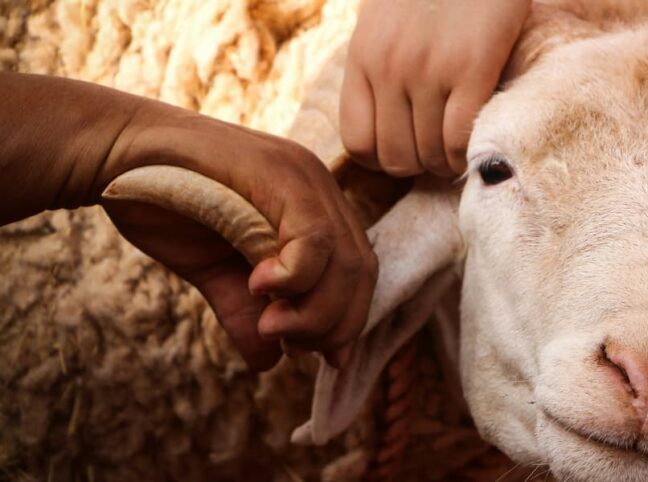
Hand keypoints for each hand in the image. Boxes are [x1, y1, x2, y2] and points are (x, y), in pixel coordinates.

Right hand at [103, 104, 376, 369]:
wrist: (115, 153)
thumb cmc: (164, 206)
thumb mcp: (214, 272)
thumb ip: (246, 311)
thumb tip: (270, 363)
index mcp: (314, 209)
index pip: (357, 273)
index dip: (347, 321)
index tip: (320, 356)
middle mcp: (319, 189)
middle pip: (359, 271)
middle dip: (332, 323)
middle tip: (289, 343)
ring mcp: (303, 176)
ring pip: (344, 259)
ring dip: (314, 310)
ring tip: (271, 325)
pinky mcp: (280, 172)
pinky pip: (313, 236)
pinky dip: (296, 276)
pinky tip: (260, 286)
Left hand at [340, 0, 530, 176]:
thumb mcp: (387, 18)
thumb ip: (382, 61)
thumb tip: (391, 115)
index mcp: (364, 56)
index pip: (358, 142)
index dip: (383, 160)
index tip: (407, 150)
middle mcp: (390, 67)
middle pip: (395, 157)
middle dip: (418, 165)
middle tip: (437, 153)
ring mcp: (429, 69)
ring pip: (429, 153)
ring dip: (446, 162)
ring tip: (458, 148)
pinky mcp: (472, 67)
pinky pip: (459, 138)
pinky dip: (465, 153)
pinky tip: (473, 143)